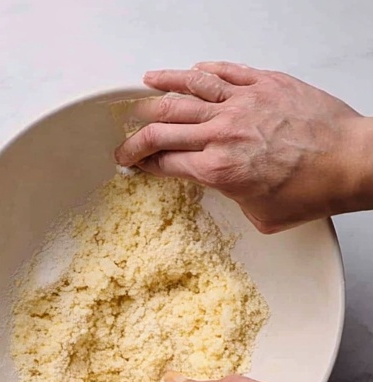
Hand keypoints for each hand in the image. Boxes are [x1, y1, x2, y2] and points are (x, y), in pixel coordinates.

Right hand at [116, 63, 372, 231]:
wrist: (350, 161)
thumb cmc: (311, 190)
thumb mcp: (259, 215)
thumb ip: (233, 197)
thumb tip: (226, 187)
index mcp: (218, 169)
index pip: (165, 161)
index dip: (142, 164)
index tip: (132, 166)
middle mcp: (224, 133)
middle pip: (164, 126)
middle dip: (137, 135)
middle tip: (126, 140)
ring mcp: (244, 104)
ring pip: (189, 90)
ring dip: (161, 88)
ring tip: (144, 86)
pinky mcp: (266, 84)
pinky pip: (226, 72)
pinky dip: (203, 72)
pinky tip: (191, 71)